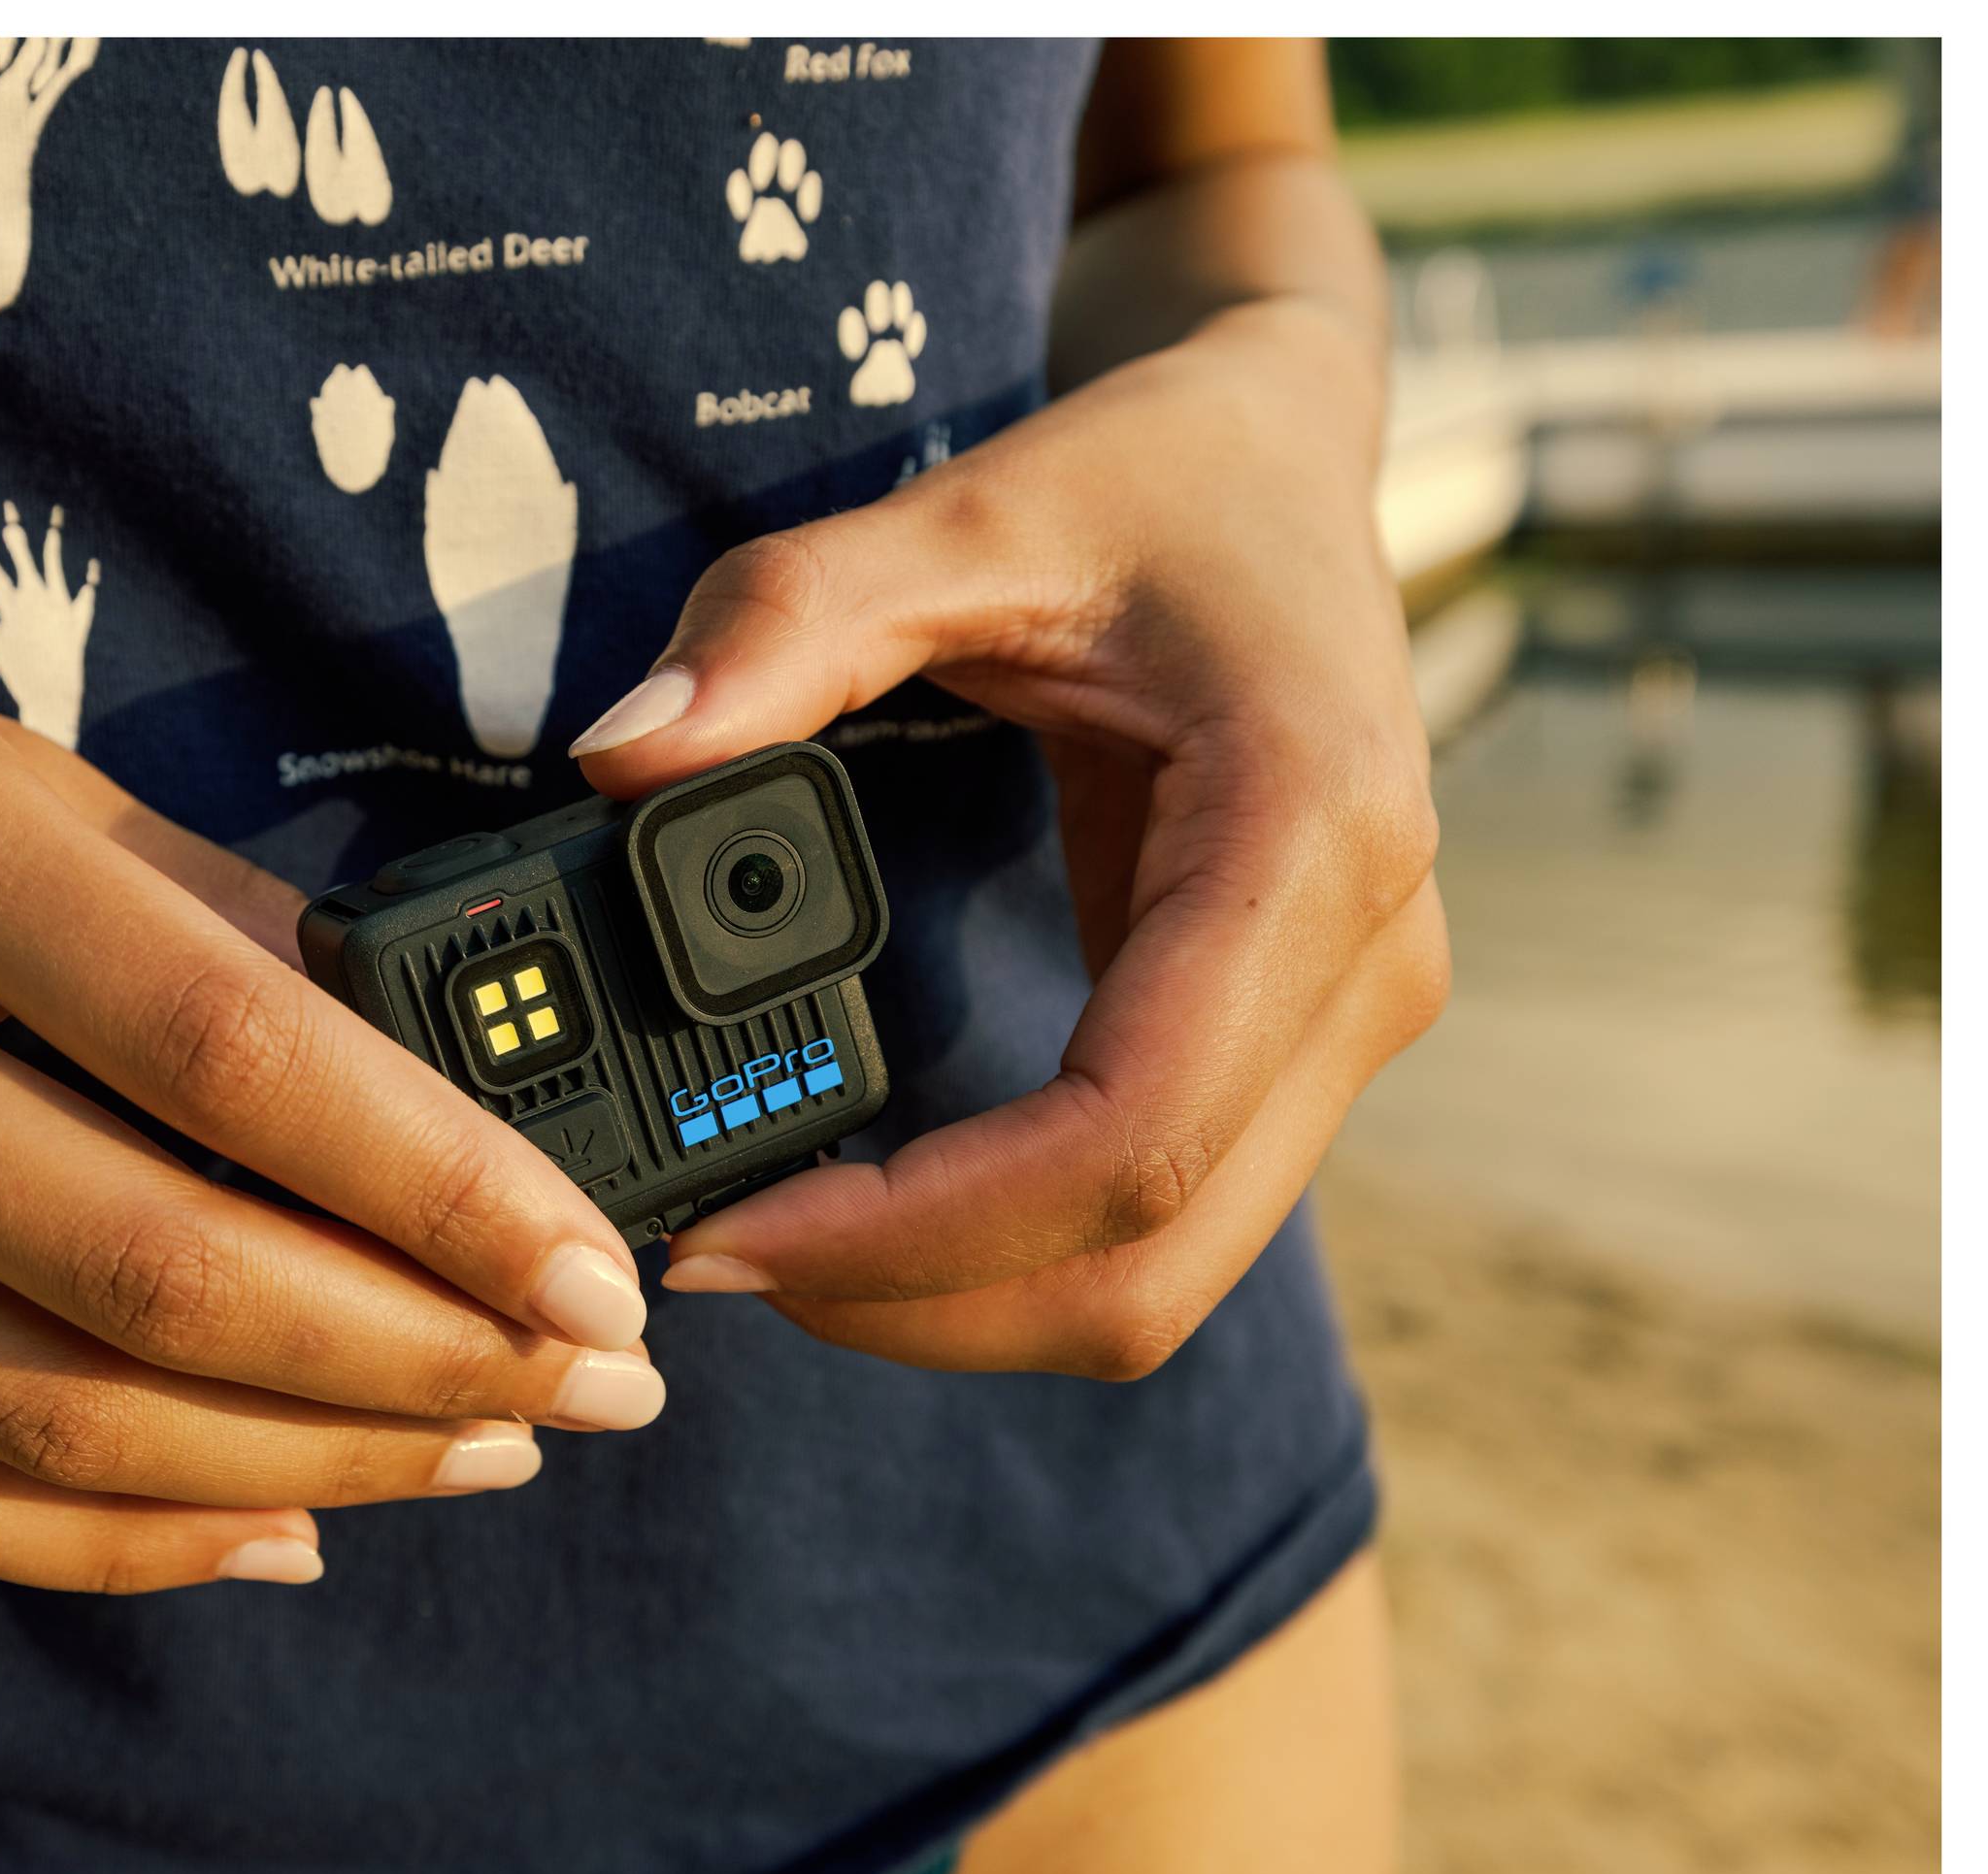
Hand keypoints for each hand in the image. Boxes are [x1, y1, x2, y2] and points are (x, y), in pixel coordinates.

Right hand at [0, 582, 660, 1591]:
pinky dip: (115, 1534)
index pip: (217, 1048)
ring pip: (40, 1406)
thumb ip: (199, 913)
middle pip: (142, 1264)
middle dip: (415, 1354)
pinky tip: (280, 1521)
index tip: (593, 1260)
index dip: (437, 1180)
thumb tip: (431, 1077)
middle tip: (592, 1381)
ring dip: (304, 1458)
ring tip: (481, 1446)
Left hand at [571, 303, 1448, 1375]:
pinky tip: (869, 1207)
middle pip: (1149, 1259)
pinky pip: (1154, 1213)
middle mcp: (1365, 962)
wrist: (1285, 456)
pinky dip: (1008, 1251)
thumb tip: (621, 756)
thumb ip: (788, 622)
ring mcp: (1347, 1020)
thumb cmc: (1151, 477)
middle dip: (921, 1304)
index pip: (1126, 1136)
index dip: (923, 1233)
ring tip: (768, 1243)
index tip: (730, 1235)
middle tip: (707, 1262)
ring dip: (963, 1303)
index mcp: (1311, 838)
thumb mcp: (965, 515)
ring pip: (1161, 1272)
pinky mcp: (1290, 1044)